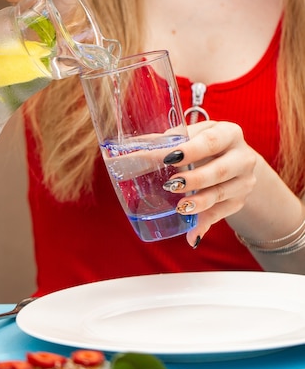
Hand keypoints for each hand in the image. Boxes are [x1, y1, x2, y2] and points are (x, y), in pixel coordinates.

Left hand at [163, 121, 257, 245]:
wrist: (234, 159)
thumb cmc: (203, 144)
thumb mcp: (190, 137)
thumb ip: (163, 143)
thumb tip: (126, 152)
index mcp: (228, 133)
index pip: (210, 141)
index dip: (191, 150)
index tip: (169, 158)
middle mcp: (242, 157)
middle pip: (220, 170)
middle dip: (195, 179)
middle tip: (171, 185)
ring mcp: (243, 181)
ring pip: (221, 194)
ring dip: (200, 202)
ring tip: (180, 207)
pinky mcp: (238, 201)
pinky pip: (220, 214)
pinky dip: (204, 224)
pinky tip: (191, 235)